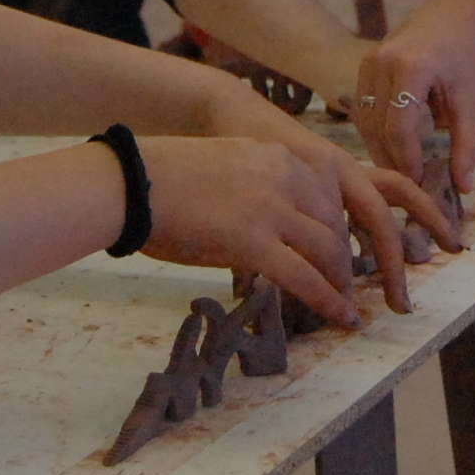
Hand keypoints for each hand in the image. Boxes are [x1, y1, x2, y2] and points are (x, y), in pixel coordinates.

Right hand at [137, 134, 365, 330]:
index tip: (334, 249)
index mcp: (274, 157)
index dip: (334, 227)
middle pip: (333, 222)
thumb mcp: (223, 167)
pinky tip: (342, 318)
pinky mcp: (255, 242)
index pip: (323, 194)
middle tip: (343, 282)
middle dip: (342, 257)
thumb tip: (263, 226)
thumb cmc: (158, 179)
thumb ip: (253, 188)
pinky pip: (305, 277)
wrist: (130, 181)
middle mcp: (283, 177)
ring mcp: (271, 209)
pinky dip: (328, 301)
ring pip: (327, 250)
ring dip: (340, 281)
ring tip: (344, 305)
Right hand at [357, 0, 474, 191]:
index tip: (420, 184)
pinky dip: (373, 130)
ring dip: (379, 147)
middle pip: (377, 126)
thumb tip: (465, 187)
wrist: (453, 14)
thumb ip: (466, 145)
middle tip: (408, 185)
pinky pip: (361, 106)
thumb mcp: (470, 101)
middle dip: (391, 159)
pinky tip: (390, 146)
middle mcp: (382, 62)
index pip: (399, 128)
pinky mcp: (363, 63)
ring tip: (399, 169)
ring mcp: (368, 60)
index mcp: (411, 68)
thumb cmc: (465, 56)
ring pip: (364, 119)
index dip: (407, 161)